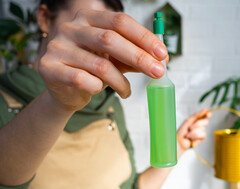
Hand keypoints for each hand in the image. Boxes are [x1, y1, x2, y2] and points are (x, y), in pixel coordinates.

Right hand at [38, 10, 167, 111]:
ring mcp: (57, 46)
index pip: (120, 21)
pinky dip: (99, 88)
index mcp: (89, 18)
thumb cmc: (93, 69)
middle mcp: (71, 27)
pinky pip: (83, 80)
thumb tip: (162, 60)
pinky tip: (104, 91)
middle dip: (139, 57)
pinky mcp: (48, 67)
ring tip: (127, 91)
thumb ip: (136, 56)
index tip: (162, 54)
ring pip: (100, 64)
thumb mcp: (116, 59)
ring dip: (120, 82)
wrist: (65, 90)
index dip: (144, 37)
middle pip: (110, 39)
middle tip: (158, 72)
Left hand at [177, 109, 211, 155]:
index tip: (208, 114)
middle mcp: (201, 126)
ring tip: (188, 135)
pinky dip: (195, 136)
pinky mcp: (202, 138)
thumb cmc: (182, 131)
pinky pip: (202, 135)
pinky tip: (191, 138)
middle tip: (189, 128)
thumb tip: (206, 109)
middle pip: (205, 122)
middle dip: (197, 124)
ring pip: (202, 129)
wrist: (179, 141)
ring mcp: (202, 132)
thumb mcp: (188, 121)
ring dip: (193, 132)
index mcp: (197, 120)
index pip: (205, 116)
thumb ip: (197, 115)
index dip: (208, 115)